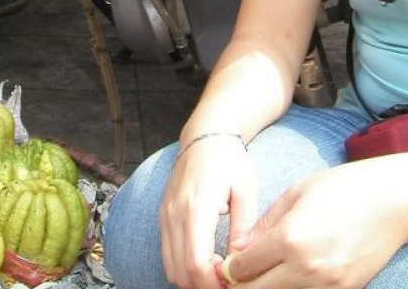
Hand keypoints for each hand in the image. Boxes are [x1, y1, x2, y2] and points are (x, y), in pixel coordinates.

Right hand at [159, 135, 257, 288]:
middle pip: (181, 272)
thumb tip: (239, 261)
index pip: (196, 264)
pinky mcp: (162, 216)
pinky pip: (167, 254)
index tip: (231, 283)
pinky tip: (205, 259)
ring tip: (218, 271)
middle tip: (227, 280)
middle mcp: (175, 214)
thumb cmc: (228, 159)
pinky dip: (183, 266)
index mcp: (197, 207)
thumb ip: (242, 228)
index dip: (212, 284)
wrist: (204, 134)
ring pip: (171, 267)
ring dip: (192, 278)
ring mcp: (165, 215)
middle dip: (204, 285)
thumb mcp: (245, 190)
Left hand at [220, 158, 407, 287]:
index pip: (242, 269)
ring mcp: (327, 286)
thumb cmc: (344, 188)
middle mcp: (306, 269)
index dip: (228, 267)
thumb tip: (239, 250)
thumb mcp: (296, 193)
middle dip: (241, 284)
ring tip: (264, 272)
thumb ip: (264, 224)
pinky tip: (290, 274)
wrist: (394, 202)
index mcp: (290, 238)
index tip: (227, 260)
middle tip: (238, 272)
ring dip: (266, 287)